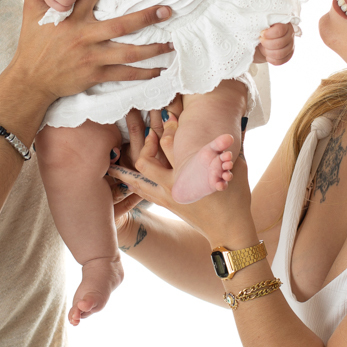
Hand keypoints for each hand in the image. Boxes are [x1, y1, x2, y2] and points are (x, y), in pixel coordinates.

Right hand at [12, 0, 173, 102]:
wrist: (31, 80)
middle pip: (121, 25)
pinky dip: (143, 74)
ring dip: (152, 49)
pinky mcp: (95, 75)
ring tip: (171, 44)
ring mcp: (92, 57)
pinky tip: (159, 70)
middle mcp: (84, 36)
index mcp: (71, 18)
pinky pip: (124, 74)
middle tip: (167, 10)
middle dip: (146, 17)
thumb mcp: (30, 12)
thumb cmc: (33, 43)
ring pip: (128, 53)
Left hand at [108, 107, 254, 245]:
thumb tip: (232, 128)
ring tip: (111, 164)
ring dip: (124, 171)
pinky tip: (125, 180)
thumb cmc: (236, 198)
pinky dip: (133, 184)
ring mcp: (168, 196)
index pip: (169, 144)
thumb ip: (228, 148)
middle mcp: (173, 184)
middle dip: (145, 144)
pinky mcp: (168, 204)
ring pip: (137, 181)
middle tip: (150, 133)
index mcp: (189, 172)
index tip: (169, 116)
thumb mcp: (236, 168)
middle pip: (145, 161)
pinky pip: (143, 192)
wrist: (229, 229)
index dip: (168, 128)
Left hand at [253, 22, 295, 65]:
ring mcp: (290, 46)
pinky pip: (281, 61)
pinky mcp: (288, 55)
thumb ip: (262, 23)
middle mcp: (290, 34)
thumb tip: (262, 30)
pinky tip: (267, 56)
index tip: (261, 34)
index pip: (280, 30)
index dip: (269, 34)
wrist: (261, 41)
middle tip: (260, 41)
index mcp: (284, 24)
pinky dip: (272, 60)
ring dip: (268, 52)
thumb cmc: (261, 30)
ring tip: (263, 48)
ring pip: (281, 53)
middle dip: (266, 43)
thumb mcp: (261, 24)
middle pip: (280, 43)